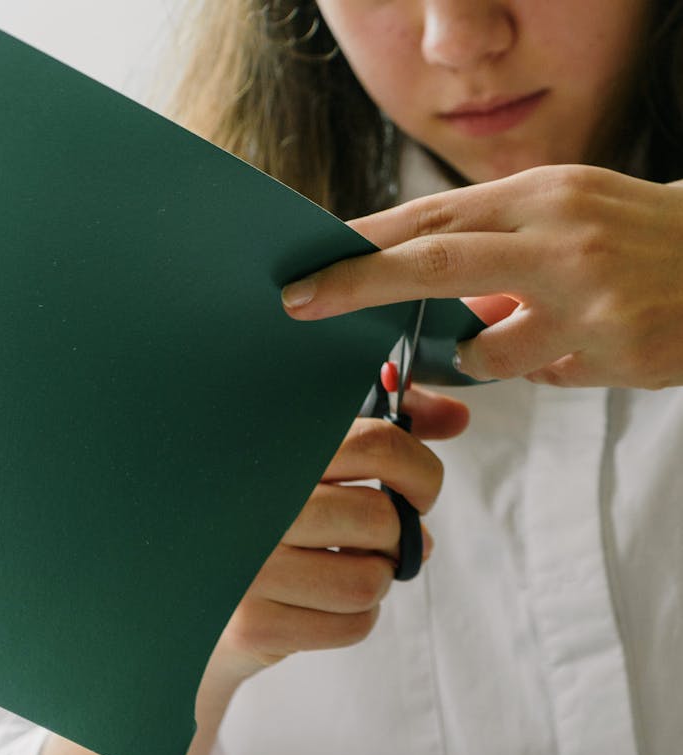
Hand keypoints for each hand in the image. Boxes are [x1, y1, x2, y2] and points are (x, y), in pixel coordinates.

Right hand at [196, 390, 468, 722]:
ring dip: (375, 580)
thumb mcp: (315, 465)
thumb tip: (456, 415)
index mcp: (271, 451)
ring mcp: (248, 565)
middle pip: (381, 518)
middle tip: (378, 541)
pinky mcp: (252, 622)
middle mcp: (254, 503)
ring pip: (372, 578)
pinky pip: (353, 624)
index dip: (420, 471)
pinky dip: (355, 618)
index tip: (421, 490)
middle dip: (396, 536)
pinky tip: (323, 604)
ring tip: (345, 571)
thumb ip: (384, 433)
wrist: (190, 602)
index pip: (375, 444)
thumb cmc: (267, 524)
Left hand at [282, 166, 682, 390]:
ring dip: (483, 356)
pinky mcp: (614, 346)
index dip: (364, 242)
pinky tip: (587, 345)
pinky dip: (546, 368)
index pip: (432, 215)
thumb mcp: (568, 217)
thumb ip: (498, 250)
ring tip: (529, 333)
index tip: (309, 262)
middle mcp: (559, 234)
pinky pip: (544, 376)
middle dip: (358, 284)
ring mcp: (586, 294)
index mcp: (541, 194)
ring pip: (486, 348)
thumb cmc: (636, 238)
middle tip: (302, 302)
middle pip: (434, 262)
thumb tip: (430, 301)